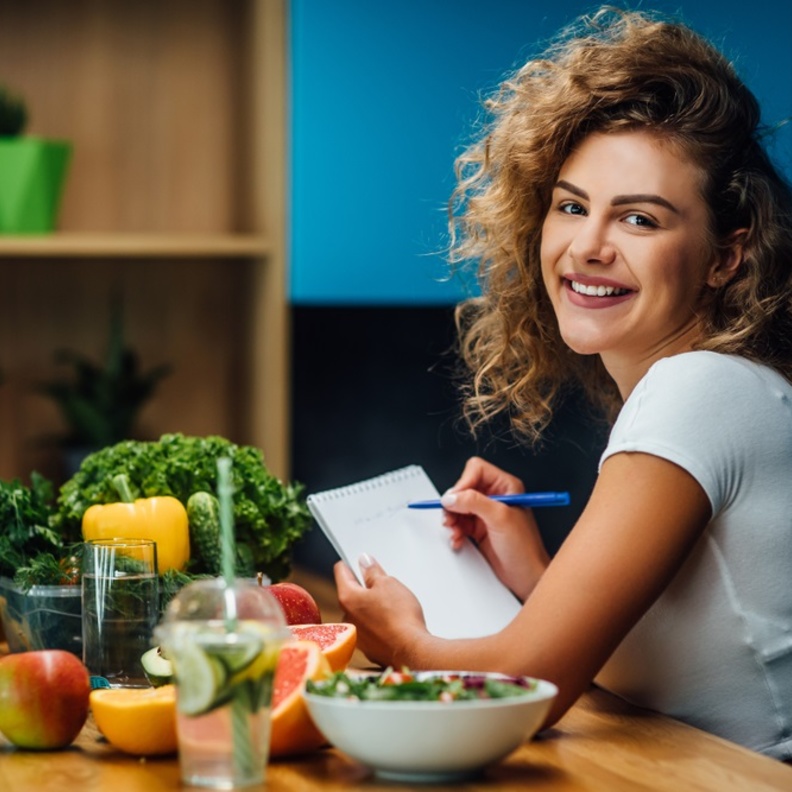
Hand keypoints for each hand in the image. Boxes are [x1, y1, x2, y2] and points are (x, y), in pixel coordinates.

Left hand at [334, 555, 427, 667]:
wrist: (412, 650)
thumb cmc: (399, 616)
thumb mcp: (388, 584)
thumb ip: (373, 572)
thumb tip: (364, 562)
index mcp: (348, 598)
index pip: (341, 572)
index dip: (350, 563)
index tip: (357, 560)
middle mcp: (347, 618)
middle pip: (351, 594)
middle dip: (364, 587)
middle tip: (382, 583)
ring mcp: (356, 635)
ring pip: (361, 612)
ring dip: (371, 606)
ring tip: (392, 605)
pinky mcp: (368, 648)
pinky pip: (369, 628)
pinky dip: (377, 623)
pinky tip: (393, 622)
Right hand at [441, 457, 549, 599]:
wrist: (526, 577)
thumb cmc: (525, 548)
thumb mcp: (500, 519)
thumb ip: (474, 503)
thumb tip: (452, 496)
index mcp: (506, 486)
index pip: (477, 470)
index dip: (463, 482)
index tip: (456, 498)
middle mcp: (495, 497)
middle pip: (464, 488)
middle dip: (455, 503)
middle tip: (451, 516)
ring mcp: (486, 513)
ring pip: (458, 506)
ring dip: (452, 519)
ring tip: (454, 530)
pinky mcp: (479, 528)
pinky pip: (459, 522)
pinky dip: (455, 530)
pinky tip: (459, 539)